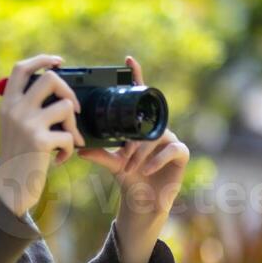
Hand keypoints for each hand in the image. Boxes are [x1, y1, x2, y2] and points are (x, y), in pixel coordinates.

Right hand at [0, 53, 84, 217]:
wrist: (8, 189)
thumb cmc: (17, 158)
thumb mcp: (12, 128)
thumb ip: (25, 107)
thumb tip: (56, 89)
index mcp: (7, 104)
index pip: (21, 68)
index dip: (42, 59)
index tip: (58, 62)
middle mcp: (15, 110)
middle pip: (50, 78)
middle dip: (69, 91)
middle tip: (72, 108)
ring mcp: (27, 124)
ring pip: (66, 106)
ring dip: (73, 125)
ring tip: (68, 140)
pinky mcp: (39, 141)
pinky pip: (69, 135)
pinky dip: (69, 149)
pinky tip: (60, 159)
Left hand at [76, 55, 189, 217]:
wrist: (144, 202)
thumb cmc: (129, 178)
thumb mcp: (112, 164)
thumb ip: (99, 155)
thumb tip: (79, 149)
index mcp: (141, 126)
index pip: (139, 98)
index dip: (136, 77)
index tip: (127, 60)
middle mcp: (157, 129)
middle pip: (147, 121)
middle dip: (133, 138)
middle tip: (123, 154)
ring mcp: (171, 139)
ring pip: (156, 136)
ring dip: (140, 152)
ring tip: (129, 166)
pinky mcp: (182, 153)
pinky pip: (171, 149)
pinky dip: (156, 159)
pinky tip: (145, 170)